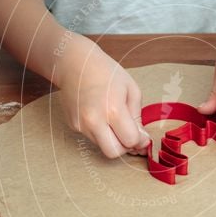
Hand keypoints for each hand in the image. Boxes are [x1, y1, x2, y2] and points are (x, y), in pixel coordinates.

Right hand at [55, 37, 149, 158]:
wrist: (75, 63)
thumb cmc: (106, 73)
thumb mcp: (131, 90)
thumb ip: (137, 117)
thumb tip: (140, 140)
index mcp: (112, 109)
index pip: (130, 141)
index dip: (140, 141)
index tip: (142, 136)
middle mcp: (94, 120)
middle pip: (113, 153)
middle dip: (125, 147)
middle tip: (129, 134)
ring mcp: (81, 124)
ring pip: (102, 146)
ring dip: (112, 139)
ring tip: (113, 120)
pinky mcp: (73, 125)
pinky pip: (92, 137)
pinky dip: (100, 132)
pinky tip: (100, 114)